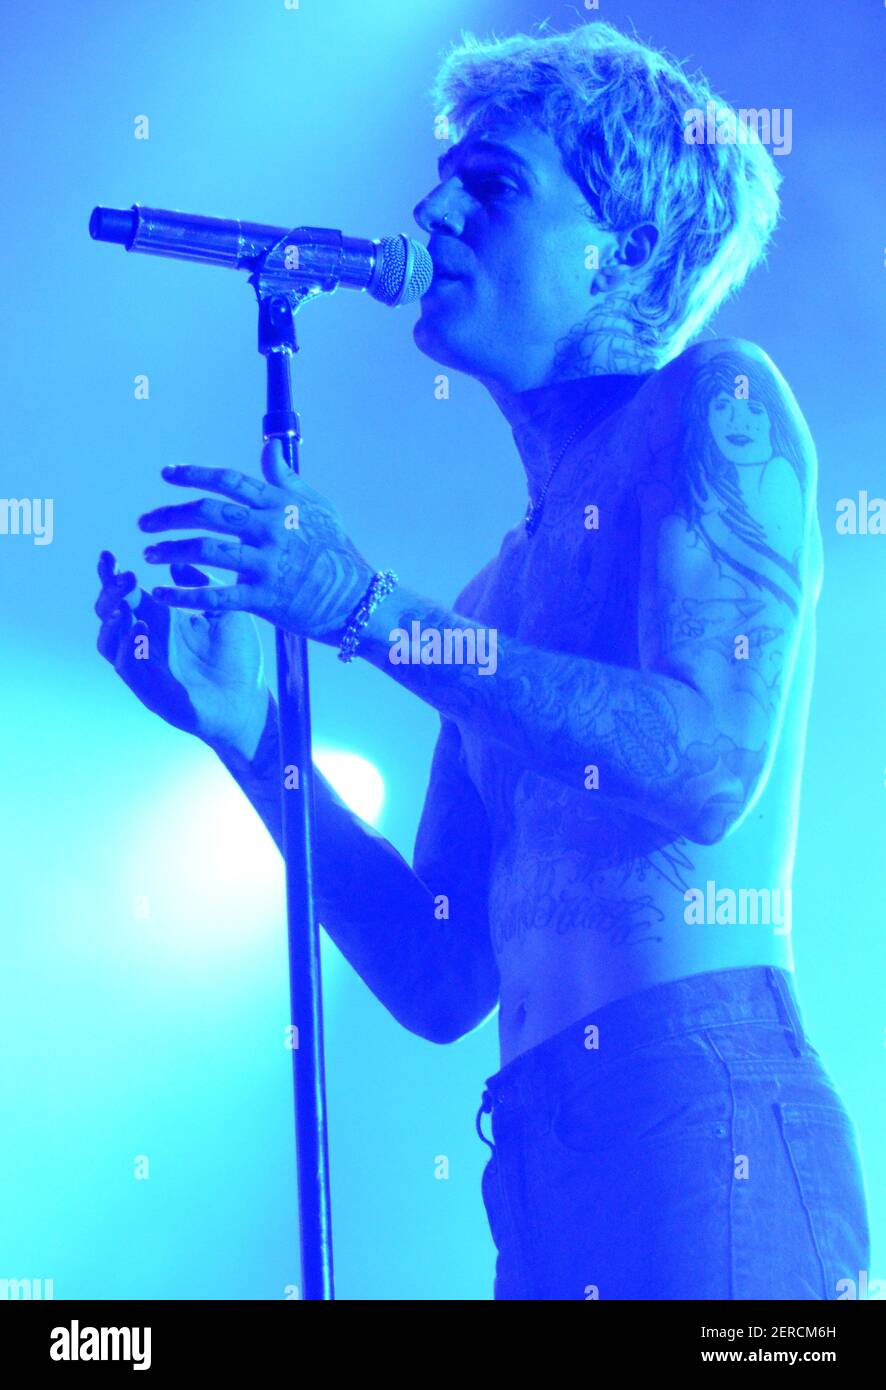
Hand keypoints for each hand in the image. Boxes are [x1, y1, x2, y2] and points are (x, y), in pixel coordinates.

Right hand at [95, 550, 268, 756]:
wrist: (249, 700)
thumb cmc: (239, 657)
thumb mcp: (226, 611)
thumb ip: (202, 585)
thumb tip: (175, 561)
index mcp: (161, 619)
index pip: (126, 593)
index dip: (112, 575)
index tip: (108, 554)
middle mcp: (146, 641)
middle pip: (109, 612)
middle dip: (110, 592)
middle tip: (126, 576)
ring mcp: (144, 666)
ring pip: (108, 641)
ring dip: (110, 621)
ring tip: (123, 604)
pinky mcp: (150, 689)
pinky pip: (128, 668)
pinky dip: (129, 648)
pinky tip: (141, 629)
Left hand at [138, 440, 374, 643]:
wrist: (357, 599)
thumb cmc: (336, 550)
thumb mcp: (317, 506)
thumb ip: (285, 479)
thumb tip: (270, 447)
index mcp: (279, 504)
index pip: (228, 481)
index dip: (193, 474)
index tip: (166, 474)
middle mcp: (270, 529)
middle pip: (207, 513)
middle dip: (169, 515)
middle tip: (145, 523)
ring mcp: (267, 564)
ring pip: (206, 550)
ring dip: (170, 550)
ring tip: (149, 553)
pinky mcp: (265, 598)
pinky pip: (216, 595)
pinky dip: (184, 595)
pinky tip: (161, 594)